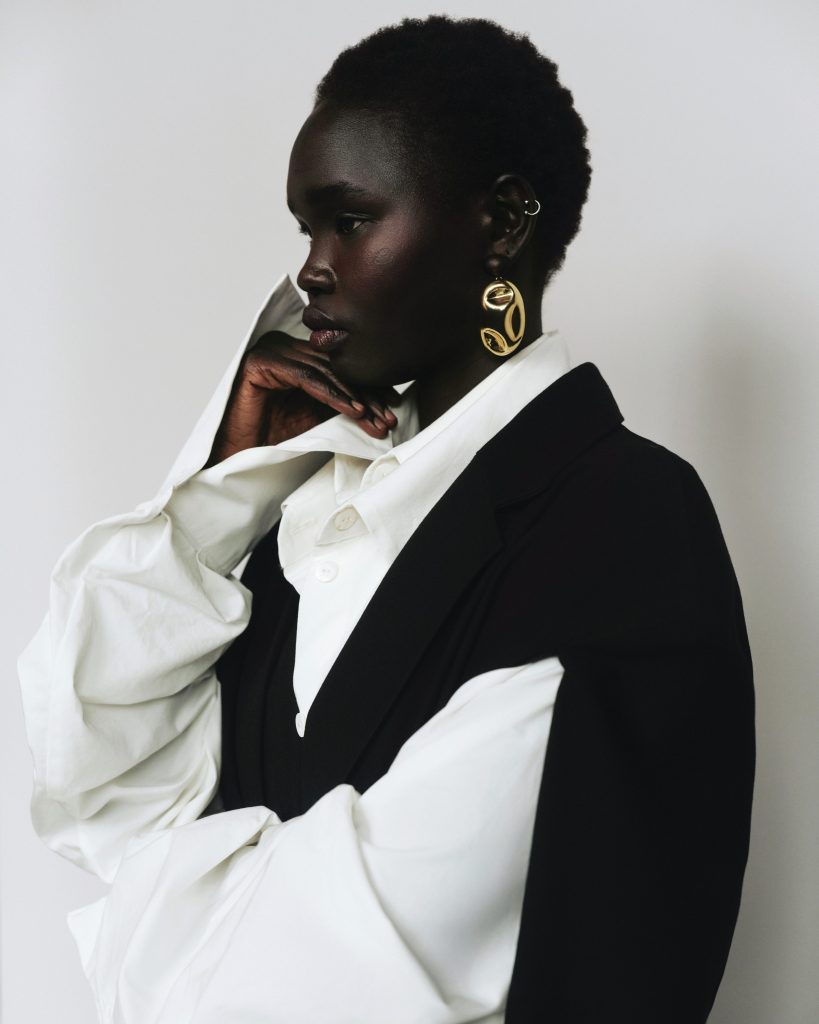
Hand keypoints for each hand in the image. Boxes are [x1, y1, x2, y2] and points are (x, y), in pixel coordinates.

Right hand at [205, 330, 398, 466]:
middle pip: (336, 368)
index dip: (369, 391)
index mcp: (298, 354)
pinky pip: (305, 377)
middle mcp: (285, 346)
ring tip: (373, 418)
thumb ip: (343, 402)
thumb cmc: (275, 436)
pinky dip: (331, 394)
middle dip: (366, 396)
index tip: (391, 413)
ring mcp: (271, 350)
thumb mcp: (319, 416)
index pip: (341, 368)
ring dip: (354, 397)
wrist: (242, 453)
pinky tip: (352, 410)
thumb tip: (381, 405)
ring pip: (323, 371)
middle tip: (388, 419)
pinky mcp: (260, 362)